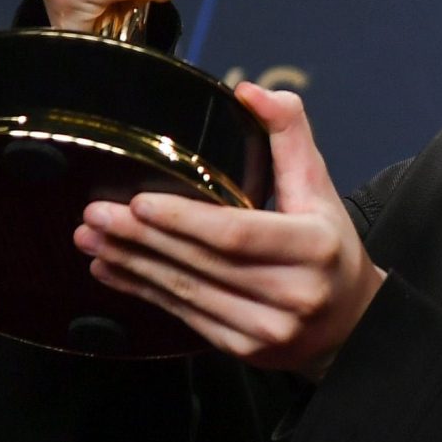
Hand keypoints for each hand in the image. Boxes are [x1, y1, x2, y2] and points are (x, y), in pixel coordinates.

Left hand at [73, 83, 385, 378]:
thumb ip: (288, 133)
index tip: (138, 202)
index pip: (236, 234)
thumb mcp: (318, 186)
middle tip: (95, 215)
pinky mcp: (245, 350)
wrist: (350, 322)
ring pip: (185, 293)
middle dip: (141, 238)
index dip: (183, 220)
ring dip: (132, 264)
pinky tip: (113, 270)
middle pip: (202, 264)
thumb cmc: (328, 247)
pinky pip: (184, 317)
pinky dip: (143, 291)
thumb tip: (249, 92)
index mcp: (312, 247)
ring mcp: (267, 330)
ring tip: (91, 239)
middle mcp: (292, 293)